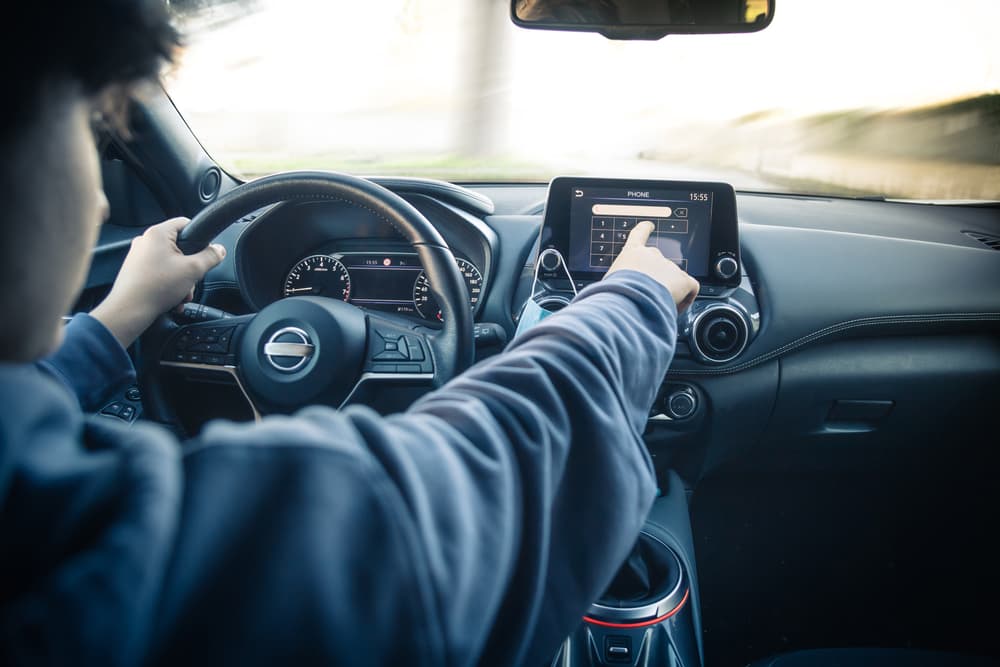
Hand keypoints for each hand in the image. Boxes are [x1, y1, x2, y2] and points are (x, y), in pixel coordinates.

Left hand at [91, 218, 225, 347]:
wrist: (130, 310)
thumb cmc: (156, 288)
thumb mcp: (193, 270)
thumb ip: (211, 257)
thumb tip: (219, 250)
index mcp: (157, 234)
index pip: (185, 223)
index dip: (200, 237)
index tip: (206, 251)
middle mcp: (145, 241)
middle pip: (179, 247)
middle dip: (190, 268)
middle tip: (193, 280)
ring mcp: (138, 256)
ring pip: (171, 264)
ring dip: (181, 280)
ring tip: (181, 294)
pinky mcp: (136, 271)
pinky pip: (160, 273)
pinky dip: (169, 285)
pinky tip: (172, 299)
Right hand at [606, 221, 699, 311]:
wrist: (629, 300)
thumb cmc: (615, 293)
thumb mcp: (610, 282)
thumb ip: (618, 281)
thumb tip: (618, 292)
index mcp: (632, 252)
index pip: (639, 234)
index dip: (644, 229)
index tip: (649, 225)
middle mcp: (652, 255)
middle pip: (659, 264)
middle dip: (656, 279)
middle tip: (648, 296)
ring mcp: (669, 266)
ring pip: (673, 280)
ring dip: (667, 293)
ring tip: (656, 307)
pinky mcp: (683, 280)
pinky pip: (690, 289)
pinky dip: (685, 300)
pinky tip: (674, 309)